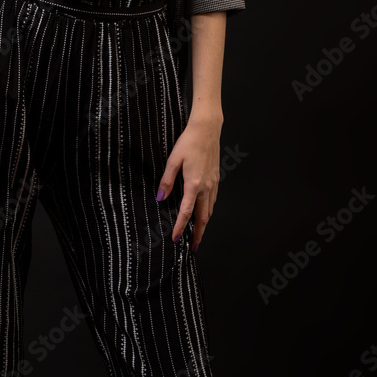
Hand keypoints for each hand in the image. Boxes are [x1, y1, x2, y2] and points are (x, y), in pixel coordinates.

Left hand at [156, 117, 221, 250]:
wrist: (207, 130)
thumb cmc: (189, 142)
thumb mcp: (173, 160)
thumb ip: (166, 180)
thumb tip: (160, 197)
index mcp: (193, 184)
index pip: (186, 212)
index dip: (180, 227)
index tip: (176, 239)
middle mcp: (206, 187)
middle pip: (203, 217)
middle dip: (198, 234)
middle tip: (193, 247)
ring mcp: (213, 183)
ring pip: (210, 210)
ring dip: (204, 224)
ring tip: (198, 233)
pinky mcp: (216, 179)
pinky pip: (213, 200)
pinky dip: (208, 211)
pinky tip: (203, 212)